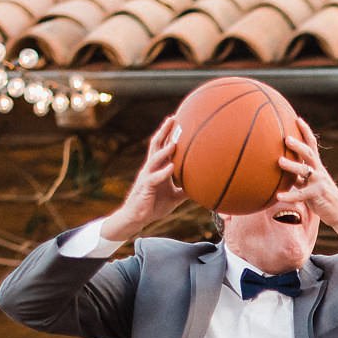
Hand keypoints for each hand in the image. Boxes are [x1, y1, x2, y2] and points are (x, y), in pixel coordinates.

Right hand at [103, 118, 185, 238]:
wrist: (137, 218)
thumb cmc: (153, 205)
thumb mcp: (174, 197)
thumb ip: (185, 190)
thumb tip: (201, 188)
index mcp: (157, 168)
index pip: (161, 146)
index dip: (168, 133)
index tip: (176, 120)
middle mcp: (150, 169)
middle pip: (156, 145)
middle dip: (164, 132)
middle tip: (173, 119)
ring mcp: (147, 177)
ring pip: (154, 160)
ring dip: (164, 151)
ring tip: (175, 143)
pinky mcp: (145, 188)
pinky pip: (155, 179)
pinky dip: (163, 172)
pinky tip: (172, 168)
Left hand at [275, 120, 337, 241]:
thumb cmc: (322, 199)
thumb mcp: (310, 185)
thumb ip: (298, 177)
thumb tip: (282, 170)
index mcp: (317, 167)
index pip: (312, 145)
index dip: (305, 131)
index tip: (297, 119)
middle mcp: (319, 172)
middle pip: (309, 153)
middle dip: (298, 144)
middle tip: (285, 138)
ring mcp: (319, 182)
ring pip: (305, 171)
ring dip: (292, 165)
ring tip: (279, 161)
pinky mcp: (318, 195)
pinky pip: (301, 194)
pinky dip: (289, 195)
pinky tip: (278, 196)